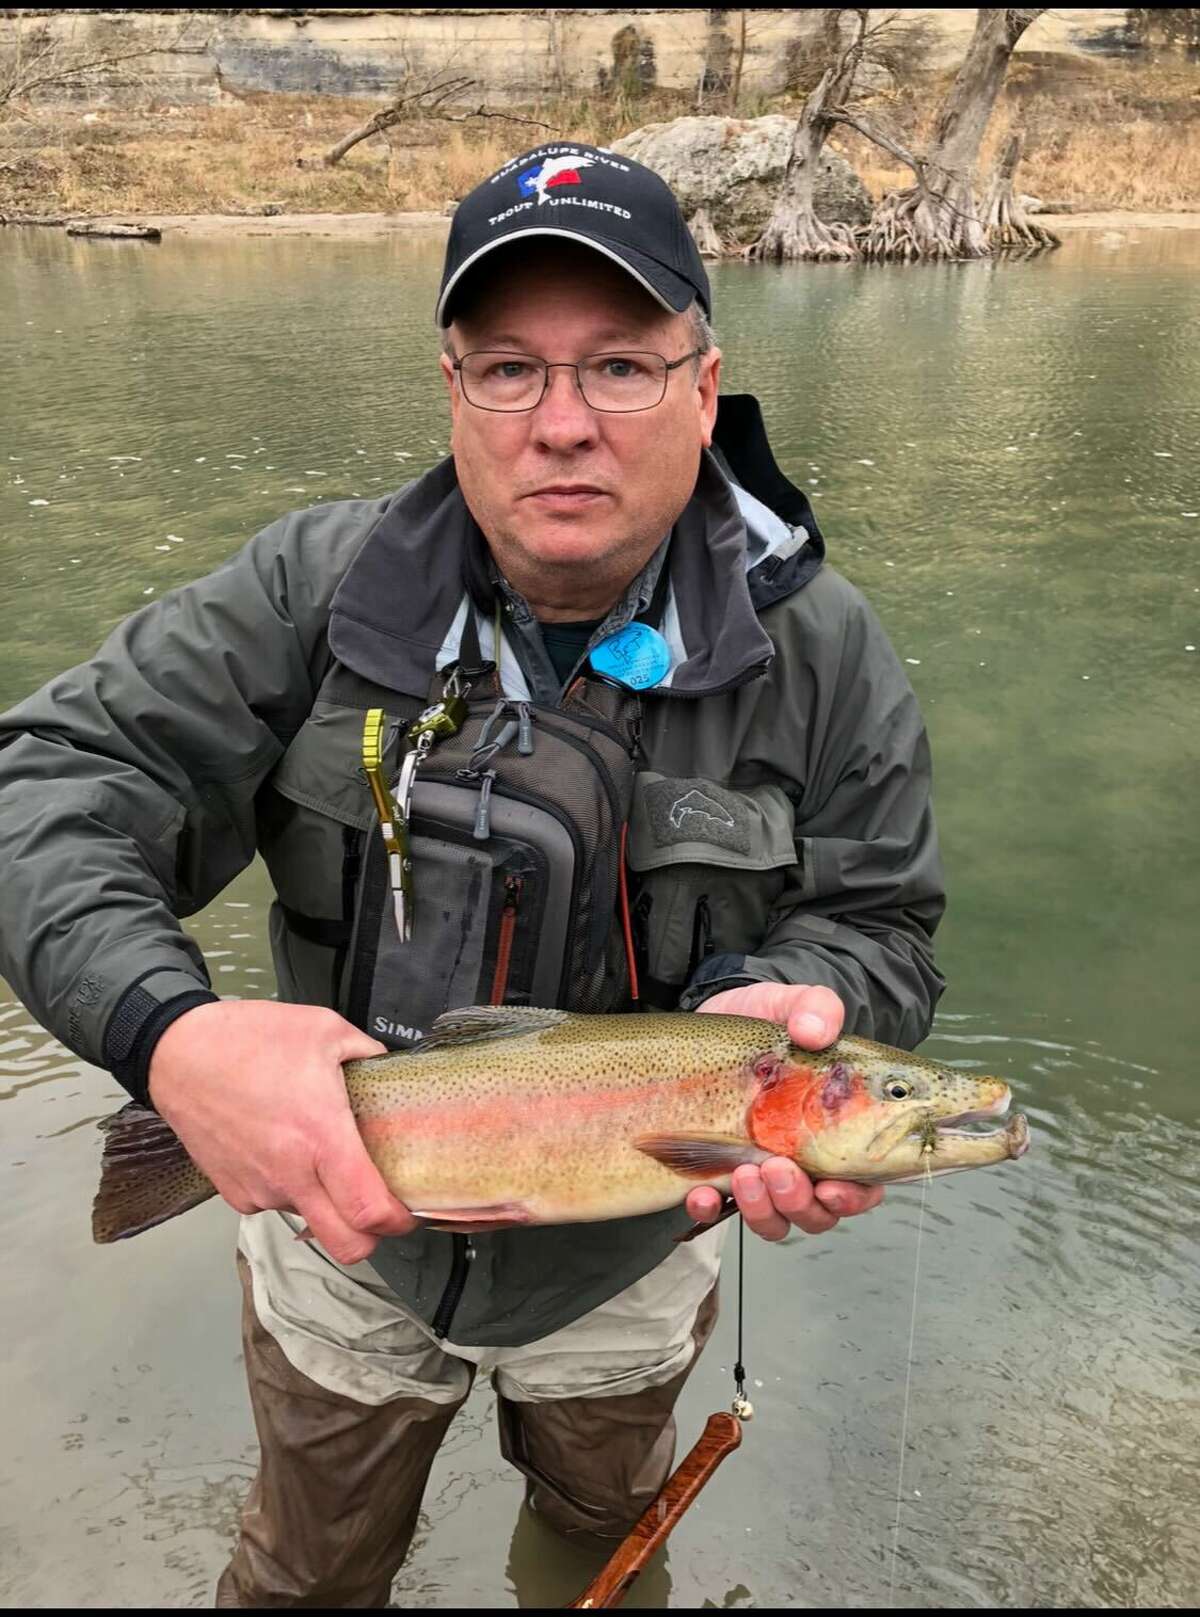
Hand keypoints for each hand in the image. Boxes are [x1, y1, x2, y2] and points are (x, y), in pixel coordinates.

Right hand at [148, 1000, 416, 1264]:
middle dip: (372, 1236)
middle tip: (380, 1204)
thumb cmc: (249, 1039)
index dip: (399, 1221)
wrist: (177, 1053)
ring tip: (321, 1154)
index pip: (369, 1211)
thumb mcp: (326, 1029)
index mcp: (321, 1137)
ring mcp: (259, 1190)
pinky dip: (291, 1188)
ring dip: (328, 1203)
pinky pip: (278, 1204)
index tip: (410, 1209)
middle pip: (346, 1245)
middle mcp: (290, 1175)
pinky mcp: (235, 1193)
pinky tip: (285, 1149)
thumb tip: (393, 1074)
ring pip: (312, 1221)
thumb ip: (370, 1055)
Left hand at [686, 981, 883, 1240]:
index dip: (854, 1197)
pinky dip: (709, 1208)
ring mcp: (762, 1169)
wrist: (721, 1013)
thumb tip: (813, 1030)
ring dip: (762, 1209)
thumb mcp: (795, 1004)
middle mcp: (806, 1162)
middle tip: (778, 1169)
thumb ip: (817, 1009)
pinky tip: (700, 1192)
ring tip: (745, 1172)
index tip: (832, 1187)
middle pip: (818, 1212)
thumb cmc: (772, 1018)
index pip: (863, 1185)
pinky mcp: (718, 1168)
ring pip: (774, 1219)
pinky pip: (716, 1209)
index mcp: (840, 1133)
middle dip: (800, 1202)